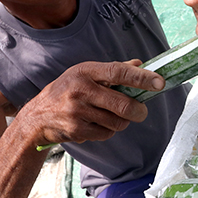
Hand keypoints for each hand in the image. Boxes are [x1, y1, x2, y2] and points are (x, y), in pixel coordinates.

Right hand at [20, 60, 163, 145]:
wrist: (37, 117)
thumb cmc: (67, 91)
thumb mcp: (86, 74)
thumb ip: (113, 70)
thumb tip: (140, 64)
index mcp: (86, 71)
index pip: (119, 72)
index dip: (142, 77)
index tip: (159, 82)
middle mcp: (80, 89)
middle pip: (122, 104)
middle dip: (138, 110)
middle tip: (142, 112)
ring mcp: (77, 111)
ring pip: (117, 122)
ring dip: (121, 122)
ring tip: (112, 116)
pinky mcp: (76, 130)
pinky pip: (106, 133)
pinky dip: (108, 131)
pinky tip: (97, 124)